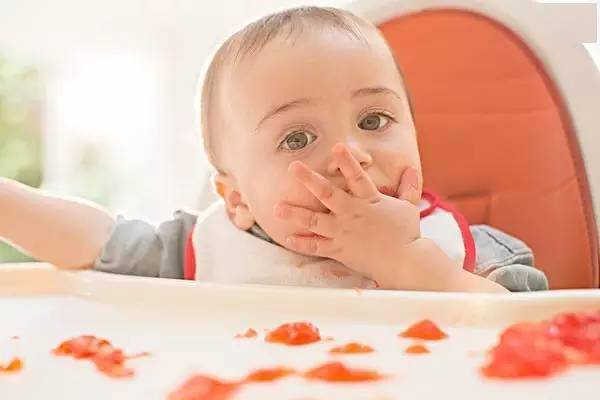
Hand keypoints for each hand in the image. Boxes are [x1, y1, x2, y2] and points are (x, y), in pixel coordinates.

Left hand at [274, 143, 419, 281]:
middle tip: (293, 167)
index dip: (347, 162)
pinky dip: (302, 243)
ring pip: (315, 221)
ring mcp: (343, 232)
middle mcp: (352, 213)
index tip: (336, 147)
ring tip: (277, 207)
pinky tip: (288, 238)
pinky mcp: (339, 250)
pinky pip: (317, 247)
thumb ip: (408, 188)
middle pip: (327, 193)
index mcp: (369, 200)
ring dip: (295, 214)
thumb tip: (412, 169)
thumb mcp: (408, 208)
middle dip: (308, 179)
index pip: (357, 176)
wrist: (403, 263)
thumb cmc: (407, 235)